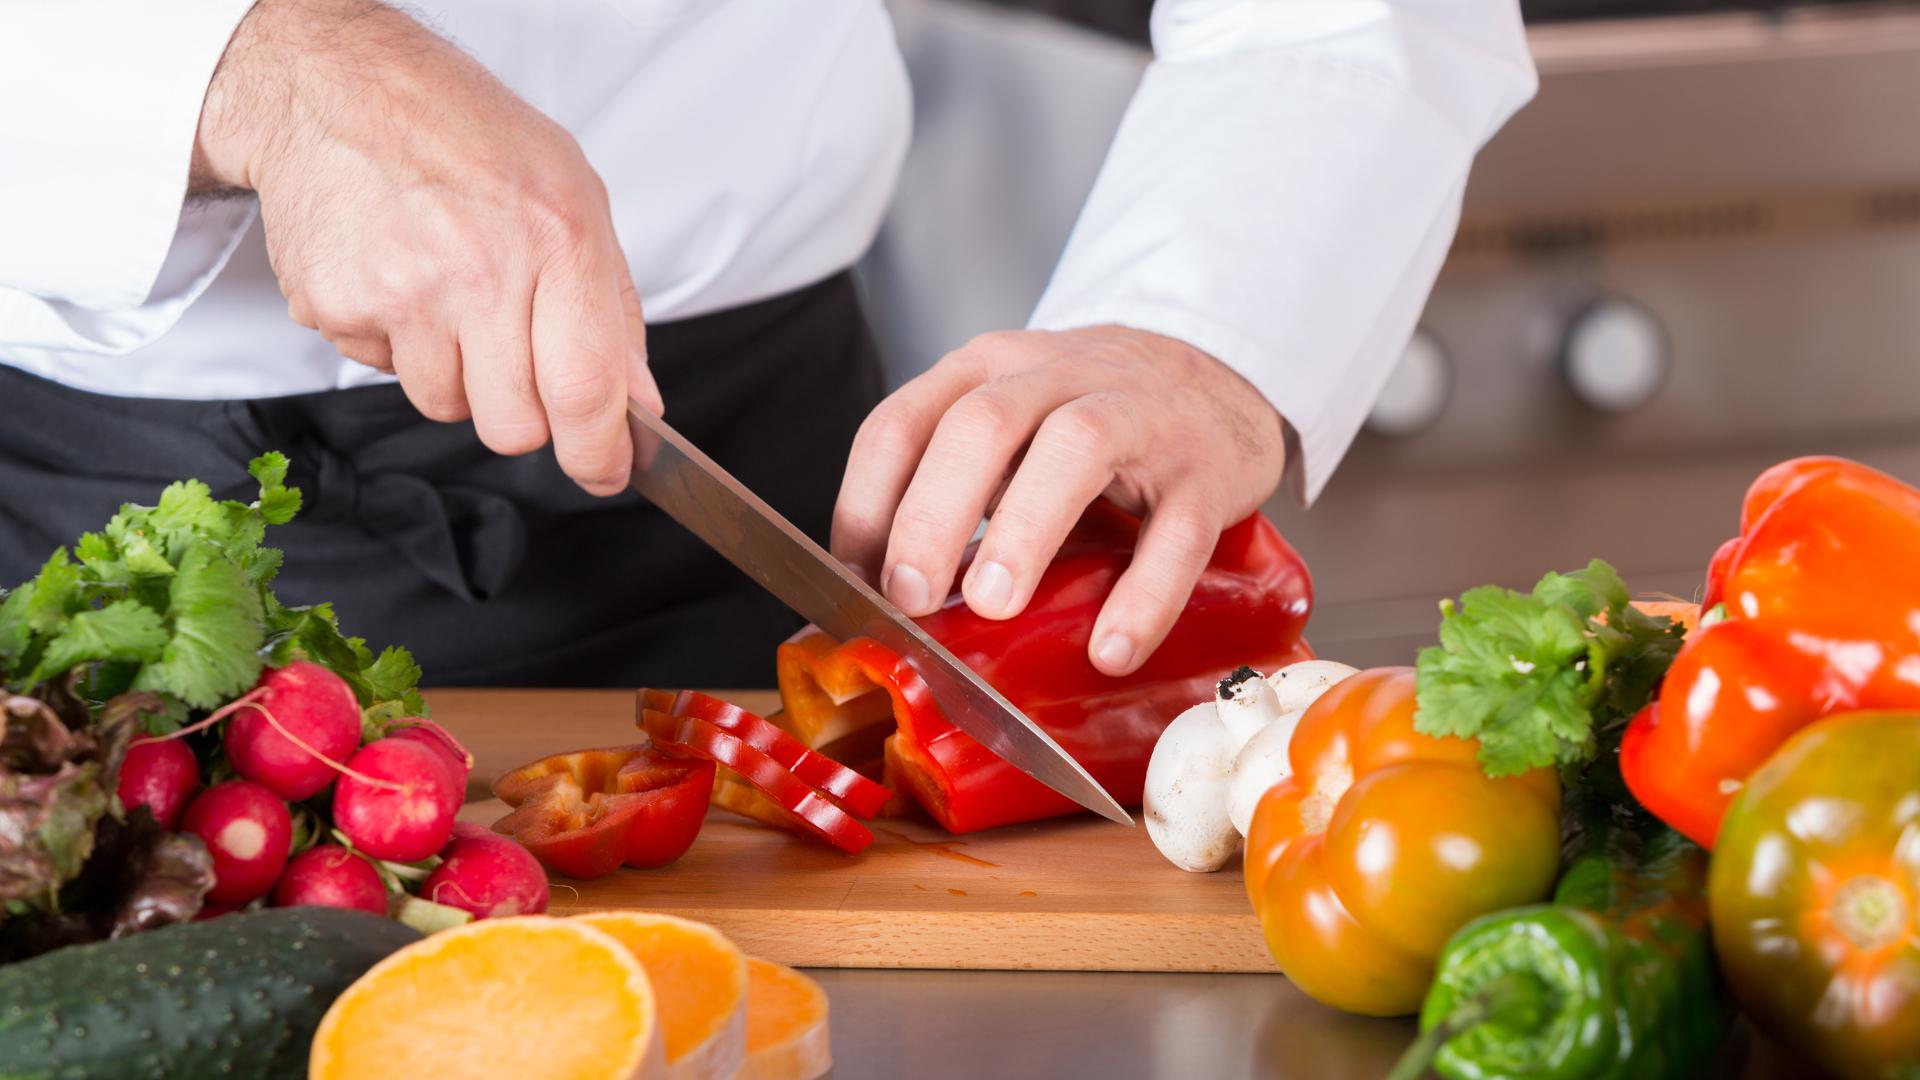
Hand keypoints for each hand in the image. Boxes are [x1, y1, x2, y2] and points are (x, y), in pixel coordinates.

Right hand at [191, 0, 661, 493]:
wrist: (339, 88)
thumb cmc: (466, 133)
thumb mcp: (575, 194)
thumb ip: (613, 306)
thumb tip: (638, 400)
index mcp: (556, 240)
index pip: (587, 389)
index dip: (601, 453)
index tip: (607, 470)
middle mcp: (479, 273)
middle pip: (514, 426)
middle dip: (526, 416)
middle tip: (517, 360)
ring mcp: (402, 294)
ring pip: (446, 407)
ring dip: (458, 376)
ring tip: (451, 298)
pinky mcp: (337, 306)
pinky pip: (382, 371)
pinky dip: (396, 343)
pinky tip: (400, 279)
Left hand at [832, 326, 1286, 675]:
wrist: (1216, 383)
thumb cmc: (1089, 426)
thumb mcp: (1009, 436)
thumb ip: (952, 496)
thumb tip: (882, 604)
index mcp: (987, 371)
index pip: (901, 422)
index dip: (868, 505)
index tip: (857, 583)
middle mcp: (1057, 377)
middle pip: (982, 423)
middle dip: (933, 513)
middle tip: (912, 596)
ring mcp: (1141, 417)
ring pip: (1077, 446)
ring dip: (1025, 528)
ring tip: (994, 606)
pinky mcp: (1205, 471)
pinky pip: (1177, 529)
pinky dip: (1143, 593)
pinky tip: (1111, 648)